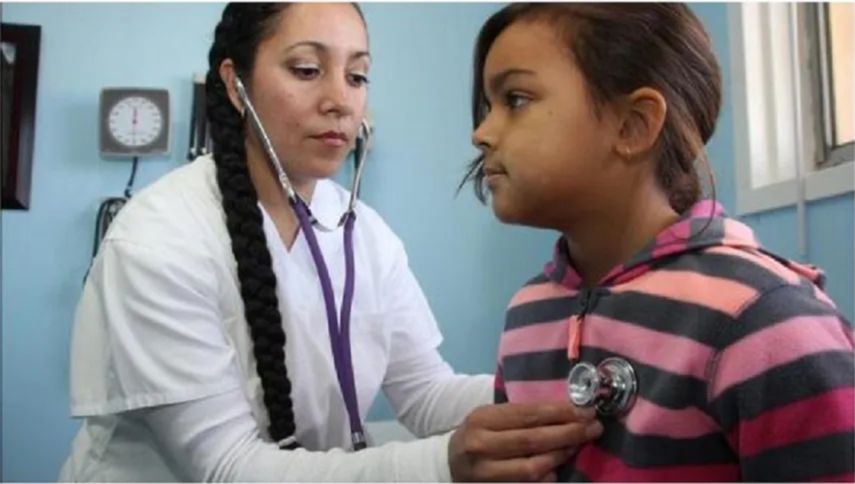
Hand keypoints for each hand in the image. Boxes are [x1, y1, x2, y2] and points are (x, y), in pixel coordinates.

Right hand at [448, 402, 602, 481]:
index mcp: (482, 419)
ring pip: (532, 468)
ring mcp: (484, 472)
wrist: (447, 464)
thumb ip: (520, 415)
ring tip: (576, 446)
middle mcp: (480, 444)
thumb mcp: (490, 417)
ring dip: (559, 456)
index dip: (560, 413)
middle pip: (532, 440)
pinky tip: (557, 471)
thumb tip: (567, 410)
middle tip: (592, 428)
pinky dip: (546, 478)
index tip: (586, 411)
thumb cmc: (478, 434)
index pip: (527, 414)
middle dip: (567, 433)